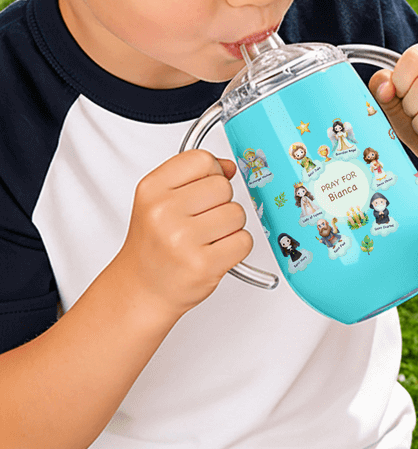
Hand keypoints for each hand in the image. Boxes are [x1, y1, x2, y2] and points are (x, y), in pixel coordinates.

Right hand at [115, 150, 251, 316]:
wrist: (142, 288)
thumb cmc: (154, 244)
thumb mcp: (158, 200)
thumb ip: (192, 176)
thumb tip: (229, 166)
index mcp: (151, 189)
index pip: (201, 159)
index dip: (211, 173)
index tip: (203, 188)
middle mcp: (163, 212)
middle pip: (223, 187)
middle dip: (221, 202)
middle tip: (202, 220)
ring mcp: (182, 239)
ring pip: (237, 213)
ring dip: (230, 226)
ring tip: (207, 238)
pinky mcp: (203, 264)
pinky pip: (244, 241)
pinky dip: (236, 247)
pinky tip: (215, 252)